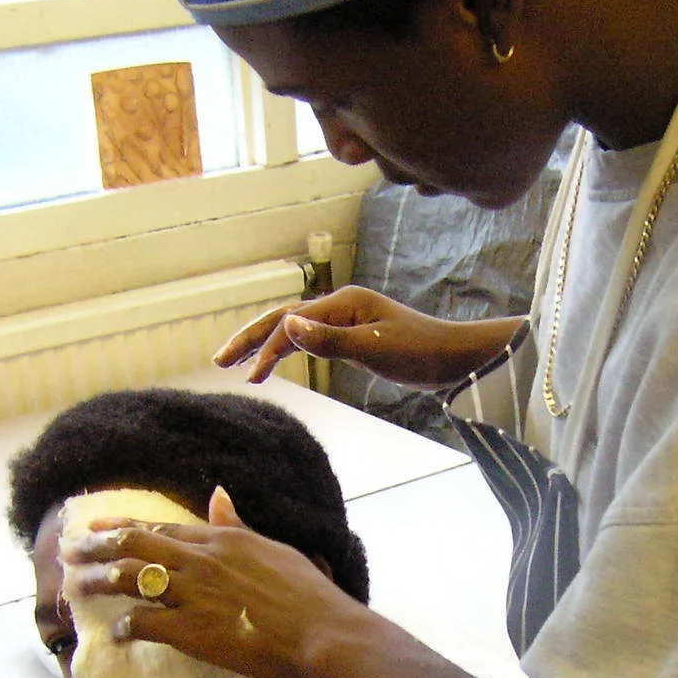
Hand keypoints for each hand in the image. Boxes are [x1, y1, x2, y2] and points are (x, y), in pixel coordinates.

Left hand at [62, 488, 356, 677]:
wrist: (319, 632)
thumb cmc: (307, 594)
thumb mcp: (272, 549)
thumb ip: (237, 526)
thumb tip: (218, 495)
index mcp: (219, 540)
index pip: (158, 529)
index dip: (120, 526)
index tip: (94, 527)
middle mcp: (198, 560)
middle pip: (132, 546)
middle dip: (94, 547)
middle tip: (68, 552)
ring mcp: (191, 594)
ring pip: (129, 579)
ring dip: (98, 582)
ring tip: (76, 587)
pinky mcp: (190, 629)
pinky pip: (144, 622)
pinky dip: (126, 626)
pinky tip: (118, 632)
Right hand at [214, 286, 517, 386]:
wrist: (458, 358)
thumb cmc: (422, 353)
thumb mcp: (375, 350)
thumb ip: (329, 341)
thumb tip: (286, 327)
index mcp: (343, 303)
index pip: (291, 322)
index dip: (265, 346)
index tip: (247, 374)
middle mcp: (342, 306)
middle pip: (285, 318)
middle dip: (252, 338)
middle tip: (220, 361)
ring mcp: (348, 319)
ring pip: (297, 329)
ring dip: (268, 346)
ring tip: (243, 369)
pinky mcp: (356, 335)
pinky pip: (313, 339)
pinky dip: (291, 351)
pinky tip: (279, 363)